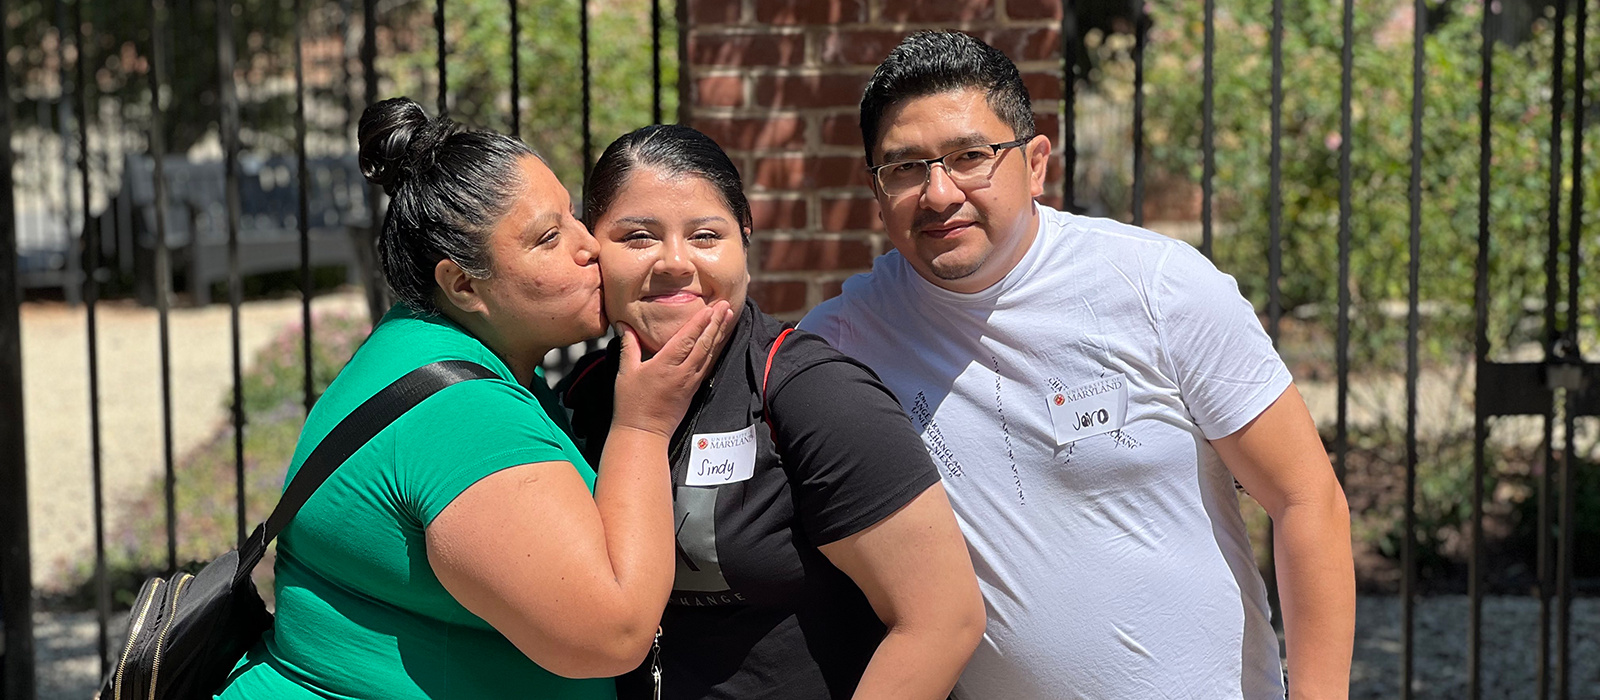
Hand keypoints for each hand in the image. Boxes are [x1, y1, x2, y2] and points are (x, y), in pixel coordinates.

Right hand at [611, 301, 735, 437]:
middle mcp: (682, 373)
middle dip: (716, 323)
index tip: (710, 308)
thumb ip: (628, 346)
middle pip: (704, 344)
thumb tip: (623, 324)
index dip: (699, 322)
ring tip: (727, 317)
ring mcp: (690, 382)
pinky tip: (718, 341)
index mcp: (665, 366)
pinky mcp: (693, 390)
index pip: (686, 339)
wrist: (644, 433)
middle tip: (726, 305)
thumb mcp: (626, 372)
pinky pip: (707, 365)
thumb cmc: (631, 404)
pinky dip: (714, 351)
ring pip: (709, 354)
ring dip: (719, 334)